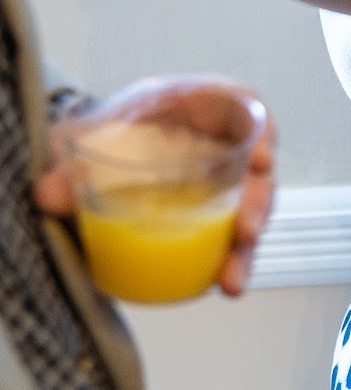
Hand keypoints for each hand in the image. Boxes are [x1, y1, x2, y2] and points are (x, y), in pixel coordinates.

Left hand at [35, 97, 277, 297]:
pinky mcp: (215, 210)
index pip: (243, 106)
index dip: (262, 129)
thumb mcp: (92, 134)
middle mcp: (220, 141)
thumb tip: (49, 194)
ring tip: (232, 277)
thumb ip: (70, 163)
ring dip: (246, 245)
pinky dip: (232, 260)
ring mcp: (222, 178)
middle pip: (256, 167)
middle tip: (245, 230)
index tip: (261, 159)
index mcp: (198, 105)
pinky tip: (224, 284)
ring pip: (251, 208)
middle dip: (257, 202)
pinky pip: (232, 234)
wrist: (105, 145)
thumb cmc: (113, 127)